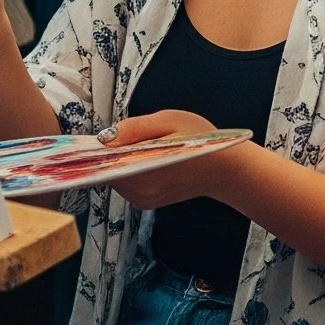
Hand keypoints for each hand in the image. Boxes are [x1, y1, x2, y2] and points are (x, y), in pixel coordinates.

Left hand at [104, 109, 257, 209]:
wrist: (225, 169)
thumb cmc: (202, 140)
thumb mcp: (170, 121)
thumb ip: (136, 128)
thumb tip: (105, 138)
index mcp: (144, 172)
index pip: (105, 163)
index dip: (100, 150)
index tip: (100, 139)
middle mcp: (140, 191)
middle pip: (109, 171)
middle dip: (114, 155)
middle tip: (132, 137)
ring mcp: (143, 200)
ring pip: (117, 178)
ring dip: (122, 163)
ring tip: (144, 147)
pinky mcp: (146, 203)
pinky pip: (127, 185)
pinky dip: (131, 172)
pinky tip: (148, 161)